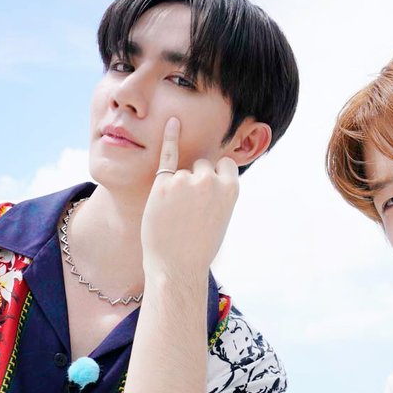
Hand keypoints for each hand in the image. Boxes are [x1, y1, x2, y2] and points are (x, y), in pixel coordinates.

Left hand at [141, 118, 239, 279]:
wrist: (176, 268)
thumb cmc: (199, 247)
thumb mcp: (221, 217)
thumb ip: (219, 192)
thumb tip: (212, 171)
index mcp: (231, 188)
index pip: (223, 165)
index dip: (215, 177)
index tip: (208, 193)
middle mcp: (209, 180)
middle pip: (202, 165)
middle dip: (194, 182)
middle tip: (188, 212)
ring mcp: (184, 181)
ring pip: (182, 171)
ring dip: (177, 188)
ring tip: (175, 216)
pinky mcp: (161, 184)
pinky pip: (168, 157)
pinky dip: (170, 138)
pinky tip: (172, 123)